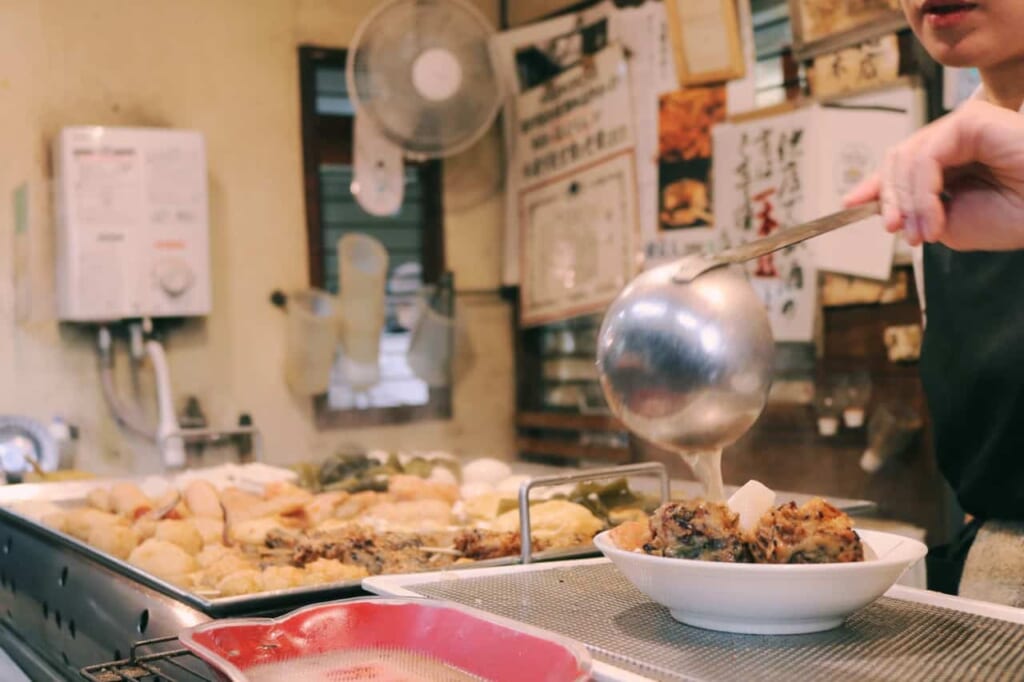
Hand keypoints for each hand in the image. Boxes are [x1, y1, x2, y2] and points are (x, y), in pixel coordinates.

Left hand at [843, 100, 1023, 250]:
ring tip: (923, 233)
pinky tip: (934, 220)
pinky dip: (922, 192)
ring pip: (906, 159)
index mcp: (952, 160)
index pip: (901, 165)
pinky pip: (926, 156)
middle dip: (888, 198)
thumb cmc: (1013, 217)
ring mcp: (963, 126)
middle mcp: (955, 138)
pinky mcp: (971, 120)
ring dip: (907, 203)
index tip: (849, 205)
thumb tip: (873, 205)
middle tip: (896, 231)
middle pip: (896, 159)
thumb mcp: (948, 223)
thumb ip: (912, 210)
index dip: (874, 184)